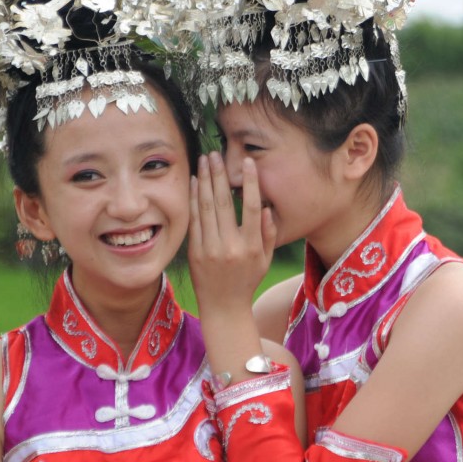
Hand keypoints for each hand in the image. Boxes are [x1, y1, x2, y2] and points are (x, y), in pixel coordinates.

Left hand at [188, 152, 275, 322]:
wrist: (223, 308)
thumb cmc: (247, 281)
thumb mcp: (265, 260)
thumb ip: (268, 234)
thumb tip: (267, 208)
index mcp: (252, 247)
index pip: (253, 208)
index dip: (250, 183)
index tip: (248, 163)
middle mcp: (231, 246)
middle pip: (225, 203)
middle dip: (220, 174)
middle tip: (216, 153)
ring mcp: (210, 249)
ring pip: (207, 208)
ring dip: (205, 181)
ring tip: (204, 160)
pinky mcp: (194, 252)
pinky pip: (194, 220)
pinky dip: (194, 199)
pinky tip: (195, 183)